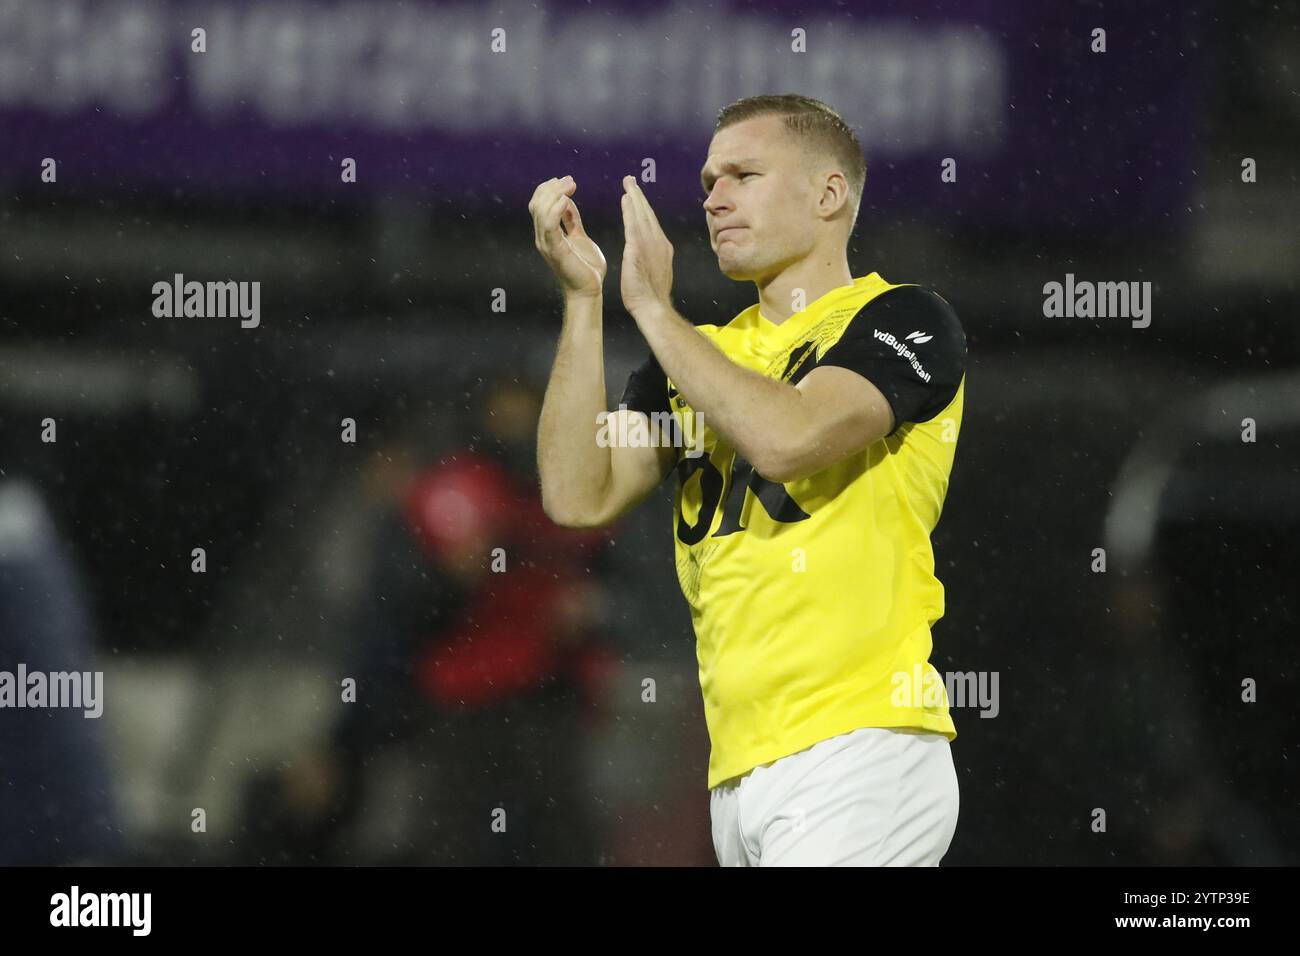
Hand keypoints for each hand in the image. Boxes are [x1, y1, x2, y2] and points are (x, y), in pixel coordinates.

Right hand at [530, 175, 606, 298]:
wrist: (590, 291)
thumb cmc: (587, 268)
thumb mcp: (580, 236)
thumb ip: (572, 220)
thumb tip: (567, 202)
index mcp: (547, 234)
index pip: (538, 205)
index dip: (548, 189)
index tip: (566, 181)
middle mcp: (542, 238)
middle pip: (537, 204)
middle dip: (552, 188)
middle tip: (570, 181)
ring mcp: (546, 244)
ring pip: (541, 211)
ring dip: (555, 194)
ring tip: (570, 186)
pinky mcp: (555, 251)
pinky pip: (549, 225)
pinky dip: (556, 209)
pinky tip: (566, 200)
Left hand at [619, 175, 674, 317]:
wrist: (654, 308)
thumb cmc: (651, 297)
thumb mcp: (654, 273)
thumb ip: (651, 260)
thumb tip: (647, 256)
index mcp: (662, 248)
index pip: (651, 223)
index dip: (643, 208)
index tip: (635, 196)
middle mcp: (658, 242)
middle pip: (647, 214)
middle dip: (639, 196)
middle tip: (630, 180)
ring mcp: (650, 245)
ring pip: (642, 215)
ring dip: (635, 197)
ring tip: (628, 184)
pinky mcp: (638, 250)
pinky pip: (633, 225)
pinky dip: (630, 210)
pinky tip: (625, 199)